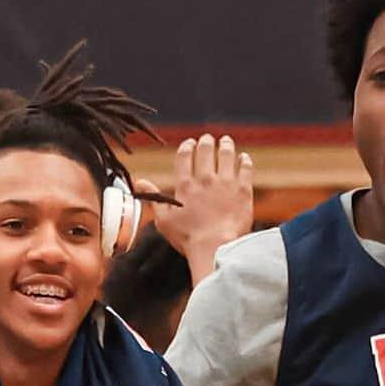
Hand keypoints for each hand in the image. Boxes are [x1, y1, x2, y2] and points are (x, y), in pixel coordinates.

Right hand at [157, 135, 253, 279]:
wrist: (216, 247)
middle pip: (206, 151)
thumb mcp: (164, 220)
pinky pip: (245, 169)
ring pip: (226, 155)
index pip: (185, 157)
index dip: (187, 147)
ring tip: (226, 141)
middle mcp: (205, 179)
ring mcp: (226, 183)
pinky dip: (244, 161)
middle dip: (206, 142)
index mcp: (185, 185)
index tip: (189, 143)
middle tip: (207, 139)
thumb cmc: (188, 238)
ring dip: (225, 146)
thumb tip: (139, 182)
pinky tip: (244, 157)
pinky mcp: (243, 190)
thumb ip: (154, 198)